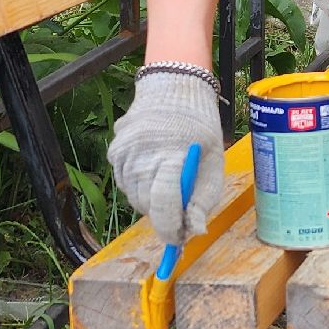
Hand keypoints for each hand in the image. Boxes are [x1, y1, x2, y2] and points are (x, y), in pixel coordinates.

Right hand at [108, 69, 228, 245]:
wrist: (174, 88)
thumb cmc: (200, 126)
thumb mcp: (215, 161)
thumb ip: (204, 198)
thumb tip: (194, 231)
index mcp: (171, 155)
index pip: (164, 204)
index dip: (170, 228)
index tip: (177, 240)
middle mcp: (142, 154)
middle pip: (146, 204)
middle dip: (162, 213)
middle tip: (179, 208)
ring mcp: (124, 152)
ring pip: (133, 196)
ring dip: (150, 199)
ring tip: (167, 180)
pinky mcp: (114, 150)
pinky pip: (125, 182)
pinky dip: (139, 184)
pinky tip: (153, 168)